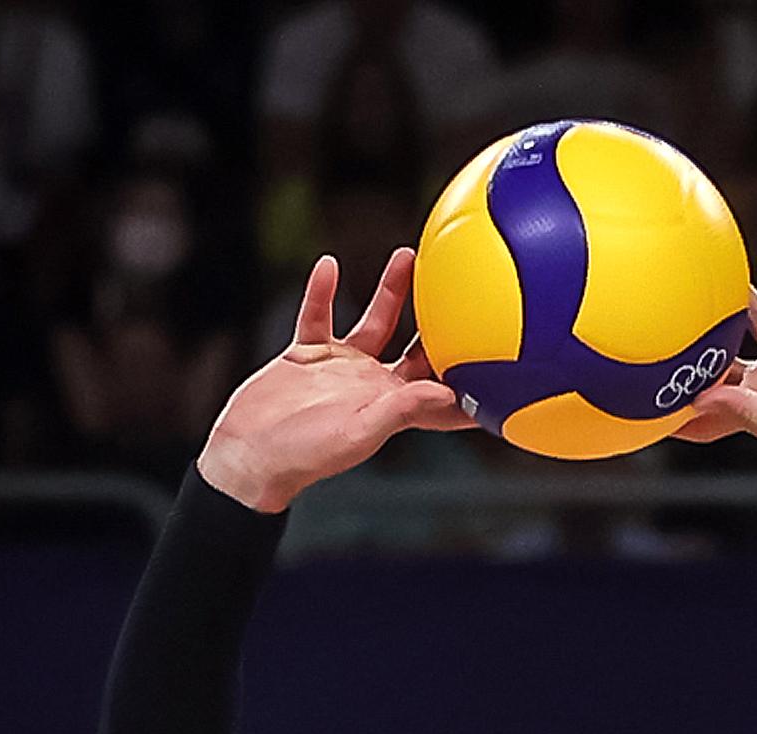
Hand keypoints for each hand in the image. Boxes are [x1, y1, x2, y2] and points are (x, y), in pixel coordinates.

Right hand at [196, 249, 466, 512]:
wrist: (248, 454)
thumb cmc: (306, 455)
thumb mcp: (359, 432)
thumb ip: (402, 409)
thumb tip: (448, 395)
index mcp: (393, 406)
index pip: (444, 392)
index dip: (474, 380)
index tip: (508, 360)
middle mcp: (373, 384)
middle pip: (418, 346)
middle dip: (443, 321)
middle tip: (468, 285)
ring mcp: (340, 367)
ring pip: (374, 320)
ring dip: (391, 290)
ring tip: (409, 255)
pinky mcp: (307, 354)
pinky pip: (318, 315)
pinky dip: (322, 291)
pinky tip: (328, 264)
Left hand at [680, 242, 756, 523]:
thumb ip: (748, 412)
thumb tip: (704, 396)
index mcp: (751, 404)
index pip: (703, 396)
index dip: (673, 390)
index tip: (638, 377)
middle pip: (723, 350)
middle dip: (698, 335)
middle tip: (666, 303)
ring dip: (745, 297)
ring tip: (721, 263)